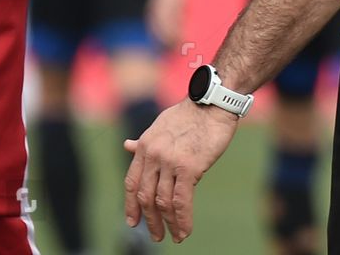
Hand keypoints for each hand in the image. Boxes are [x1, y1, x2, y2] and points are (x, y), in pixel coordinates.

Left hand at [125, 99, 237, 241]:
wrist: (212, 104)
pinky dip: (182, 220)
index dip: (131, 205)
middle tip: (156, 236)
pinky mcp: (188, 168)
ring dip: (167, 224)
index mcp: (145, 146)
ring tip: (173, 236)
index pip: (132, 182)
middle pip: (145, 196)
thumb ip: (144, 141)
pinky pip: (181, 201)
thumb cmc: (189, 115)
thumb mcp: (160, 125)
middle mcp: (153, 155)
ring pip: (162, 202)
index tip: (133, 221)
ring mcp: (169, 162)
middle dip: (149, 220)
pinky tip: (185, 231)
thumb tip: (127, 146)